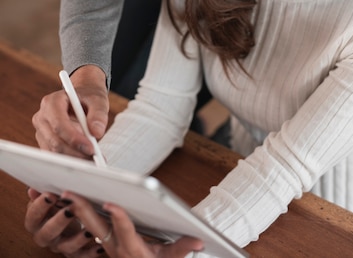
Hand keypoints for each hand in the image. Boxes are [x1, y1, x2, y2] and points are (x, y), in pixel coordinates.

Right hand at [25, 188, 96, 255]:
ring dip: (78, 238)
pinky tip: (100, 246)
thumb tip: (33, 189)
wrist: (64, 229)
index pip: (33, 216)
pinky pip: (83, 256)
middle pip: (48, 233)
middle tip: (70, 210)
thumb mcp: (47, 201)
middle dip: (59, 221)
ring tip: (88, 229)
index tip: (51, 195)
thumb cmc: (55, 211)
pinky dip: (92, 252)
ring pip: (67, 246)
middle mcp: (46, 237)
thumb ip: (41, 195)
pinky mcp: (75, 254)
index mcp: (36, 224)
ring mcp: (60, 246)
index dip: (40, 206)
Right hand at [32, 65, 108, 158]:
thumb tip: (97, 133)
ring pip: (54, 152)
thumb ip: (98, 114)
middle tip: (94, 158)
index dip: (74, 138)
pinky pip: (55, 155)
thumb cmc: (88, 96)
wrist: (82, 97)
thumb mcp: (97, 100)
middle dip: (75, 152)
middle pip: (55, 141)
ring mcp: (42, 131)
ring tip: (92, 159)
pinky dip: (70, 159)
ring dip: (74, 158)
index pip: (59, 124)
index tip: (91, 148)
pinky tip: (84, 158)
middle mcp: (42, 117)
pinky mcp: (45, 142)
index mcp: (52, 102)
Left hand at [61, 191, 204, 257]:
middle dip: (82, 209)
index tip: (110, 203)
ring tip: (65, 192)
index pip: (124, 231)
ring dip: (77, 209)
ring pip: (89, 225)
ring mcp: (107, 245)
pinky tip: (72, 201)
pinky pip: (89, 227)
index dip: (118, 217)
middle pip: (96, 227)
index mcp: (133, 251)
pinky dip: (80, 214)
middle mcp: (115, 248)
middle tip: (69, 193)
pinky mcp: (104, 242)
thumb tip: (198, 239)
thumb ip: (182, 248)